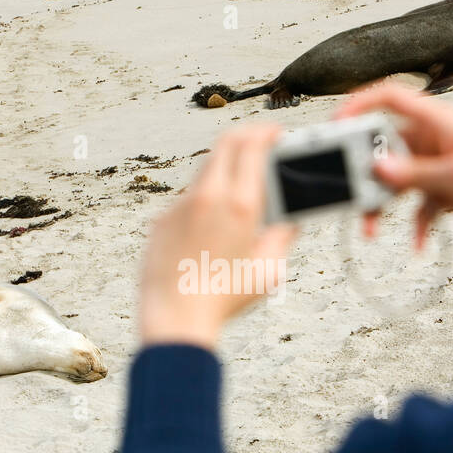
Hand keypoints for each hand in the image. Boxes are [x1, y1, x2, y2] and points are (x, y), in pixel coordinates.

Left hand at [139, 124, 297, 349]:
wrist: (175, 320)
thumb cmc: (223, 300)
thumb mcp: (268, 271)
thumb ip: (283, 237)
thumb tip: (290, 221)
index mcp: (240, 205)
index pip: (252, 144)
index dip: (266, 131)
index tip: (275, 133)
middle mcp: (207, 197)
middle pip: (225, 143)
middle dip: (246, 136)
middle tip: (259, 142)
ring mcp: (180, 206)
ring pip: (205, 171)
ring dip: (224, 169)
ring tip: (239, 190)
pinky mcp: (161, 221)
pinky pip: (186, 200)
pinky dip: (203, 201)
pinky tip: (210, 228)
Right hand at [335, 83, 452, 245]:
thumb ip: (417, 173)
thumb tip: (379, 168)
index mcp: (439, 122)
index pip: (391, 98)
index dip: (361, 103)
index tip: (338, 124)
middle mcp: (434, 140)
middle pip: (385, 147)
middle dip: (367, 172)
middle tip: (352, 192)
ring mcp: (438, 166)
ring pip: (396, 181)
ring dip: (383, 206)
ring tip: (372, 227)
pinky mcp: (445, 190)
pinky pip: (418, 207)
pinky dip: (415, 225)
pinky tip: (417, 242)